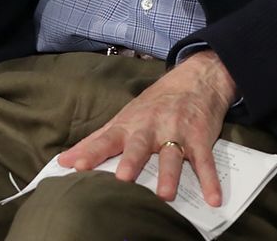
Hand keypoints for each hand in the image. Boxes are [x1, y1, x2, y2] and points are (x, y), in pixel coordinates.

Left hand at [59, 50, 238, 205]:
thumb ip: (95, 142)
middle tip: (122, 179)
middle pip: (140, 146)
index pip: (106, 139)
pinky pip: (205, 161)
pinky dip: (210, 180)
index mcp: (130, 125)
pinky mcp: (200, 138)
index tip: (77, 167)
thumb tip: (63, 161)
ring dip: (169, 175)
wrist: (197, 78)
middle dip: (132, 161)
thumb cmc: (155, 104)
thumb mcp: (124, 118)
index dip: (91, 152)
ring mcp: (177, 133)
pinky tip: (213, 198)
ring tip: (165, 195)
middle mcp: (152, 128)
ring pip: (172, 155)